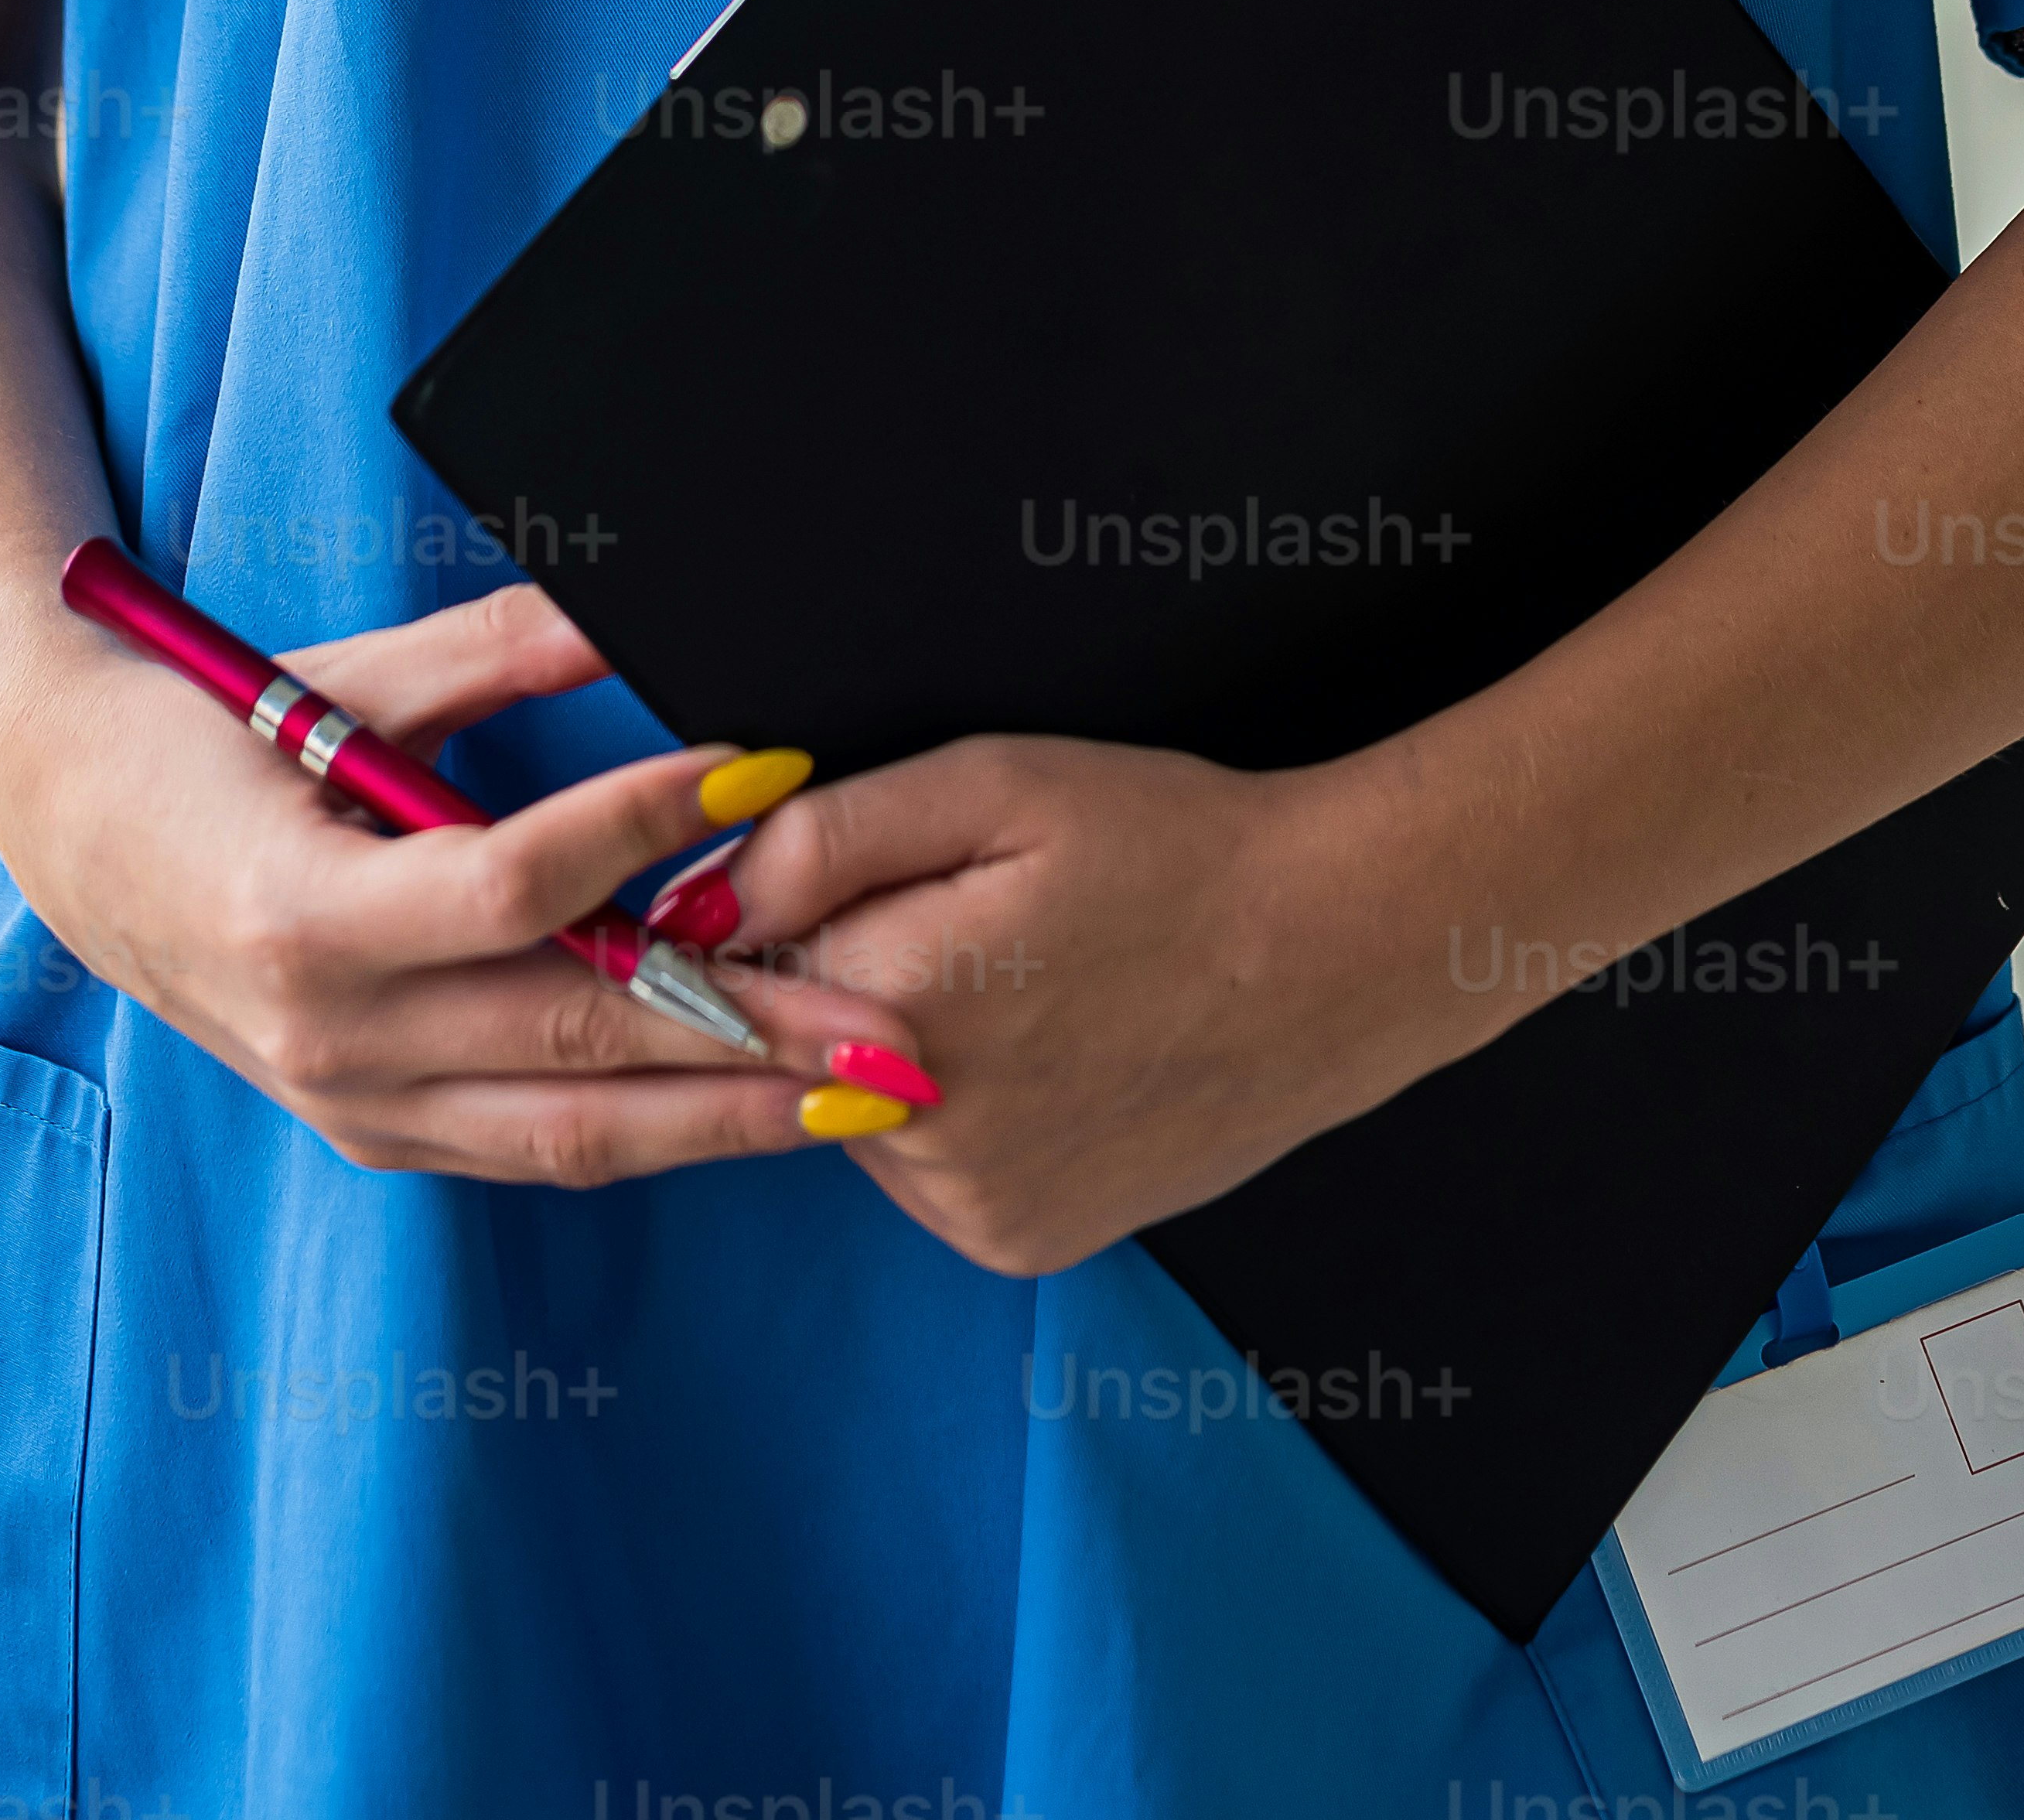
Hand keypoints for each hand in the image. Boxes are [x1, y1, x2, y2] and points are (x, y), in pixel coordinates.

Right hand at [0, 581, 896, 1183]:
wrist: (82, 840)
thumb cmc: (210, 736)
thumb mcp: (348, 680)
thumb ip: (498, 648)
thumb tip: (635, 605)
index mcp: (306, 917)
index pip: (518, 888)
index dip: (649, 830)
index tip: (770, 770)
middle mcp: (331, 1036)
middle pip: (575, 1040)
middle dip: (751, 1031)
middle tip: (893, 1017)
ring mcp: (353, 1103)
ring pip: (575, 1128)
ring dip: (731, 1114)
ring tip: (865, 1093)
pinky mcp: (375, 1132)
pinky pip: (536, 1146)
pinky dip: (654, 1126)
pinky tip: (758, 1102)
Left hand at [699, 730, 1434, 1277]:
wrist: (1329, 957)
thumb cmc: (1168, 844)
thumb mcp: (995, 782)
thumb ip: (824, 837)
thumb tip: (695, 903)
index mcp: (897, 997)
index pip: (733, 966)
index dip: (777, 908)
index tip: (851, 878)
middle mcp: (916, 1129)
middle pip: (787, 1046)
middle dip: (838, 976)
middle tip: (967, 921)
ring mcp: (968, 1203)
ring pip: (847, 1111)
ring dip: (887, 1049)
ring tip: (1020, 981)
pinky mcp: (1010, 1242)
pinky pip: (919, 1170)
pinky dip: (947, 1114)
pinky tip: (1040, 1052)